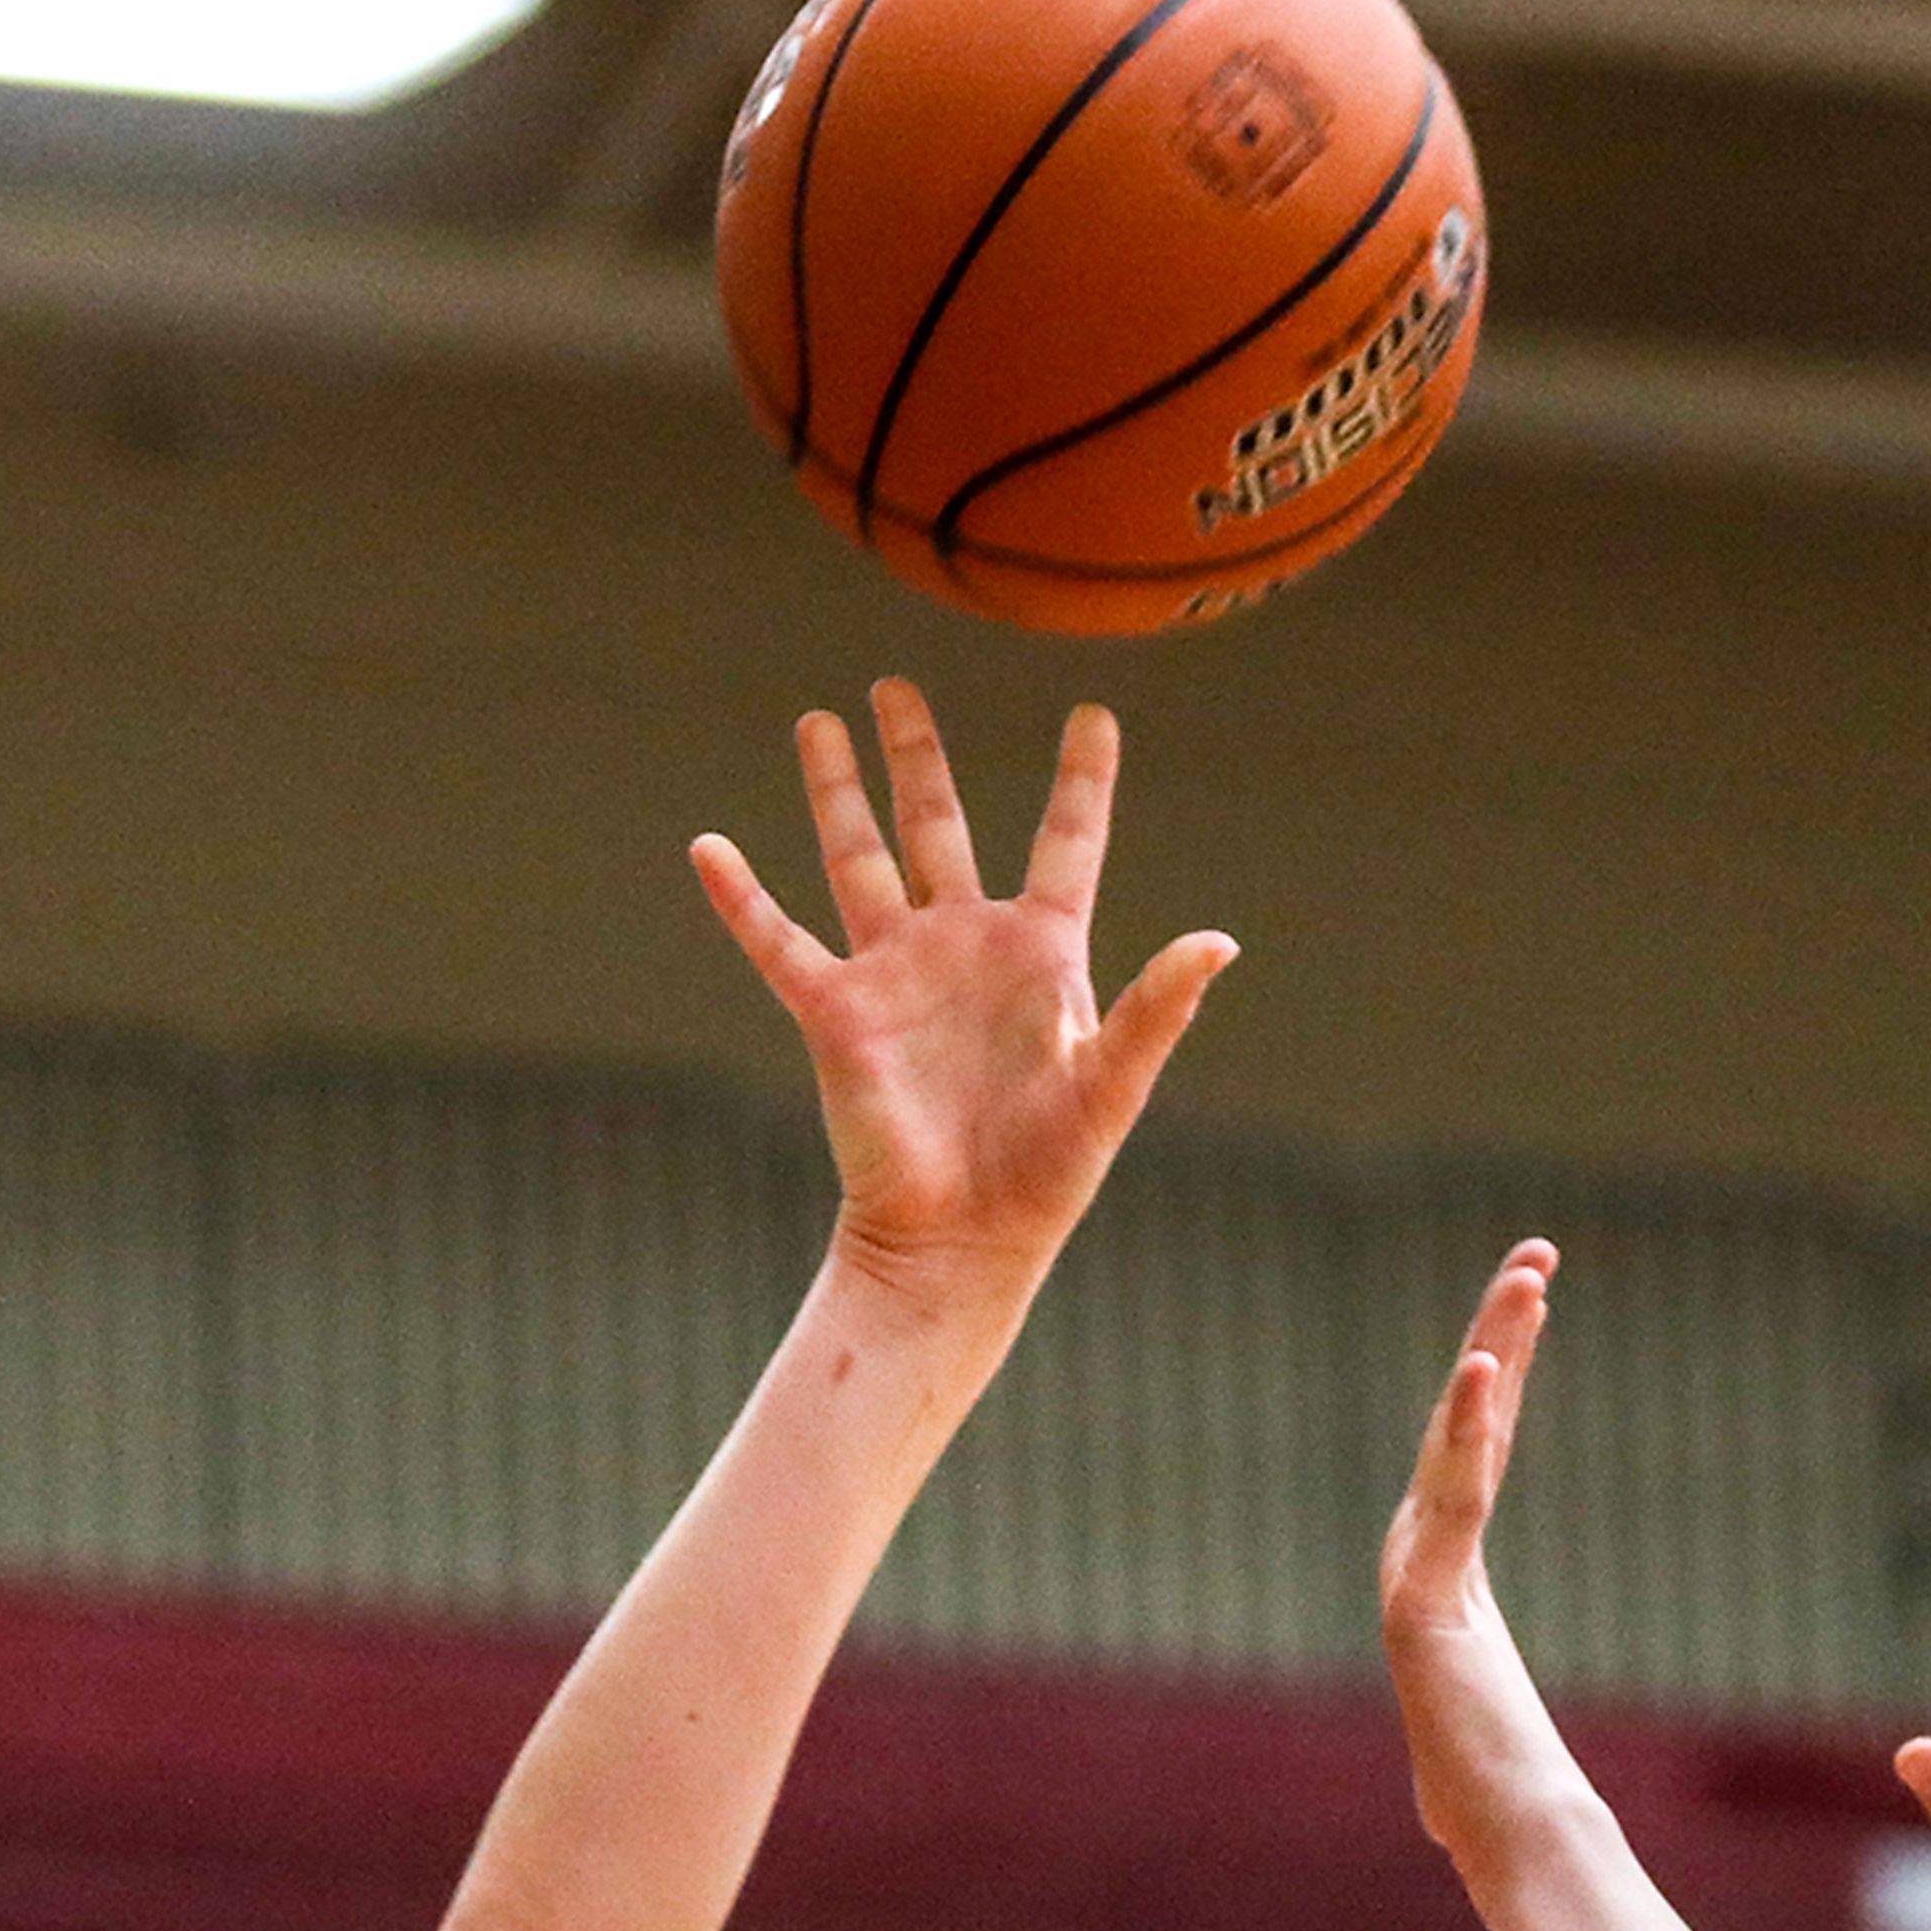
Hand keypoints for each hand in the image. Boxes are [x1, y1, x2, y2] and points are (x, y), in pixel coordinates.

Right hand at [692, 685, 1233, 1329]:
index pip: (1067, 843)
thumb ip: (1159, 1007)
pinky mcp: (836, 1013)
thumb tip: (1222, 941)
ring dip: (836, 790)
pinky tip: (708, 846)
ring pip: (858, 857)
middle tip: (896, 687)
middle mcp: (963, 948)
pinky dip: (742, 897)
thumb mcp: (1113, 1084)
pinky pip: (779, 942)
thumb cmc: (1048, 1175)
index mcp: (1041, 955)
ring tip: (818, 720)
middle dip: (916, 756)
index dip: (1082, 779)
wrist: (961, 1243)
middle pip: (938, 825)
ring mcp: (896, 974)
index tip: (1094, 714)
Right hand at [1379, 1242, 1580, 1857]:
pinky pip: (1454, 1498)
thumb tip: (1478, 1749)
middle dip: (1503, 1329)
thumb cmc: (1498, 1789)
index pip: (1481, 1444)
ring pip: (1462, 1439)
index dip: (1503, 1367)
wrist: (1507, 1834)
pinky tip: (1484, 1366)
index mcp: (1445, 1566)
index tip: (1533, 1293)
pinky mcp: (1424, 1602)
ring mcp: (1418, 1573)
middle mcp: (1423, 1555)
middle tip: (1539, 1250)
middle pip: (1469, 1420)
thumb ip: (1474, 1702)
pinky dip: (1461, 1429)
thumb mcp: (1487, 1716)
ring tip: (1532, 1275)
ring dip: (1496, 1350)